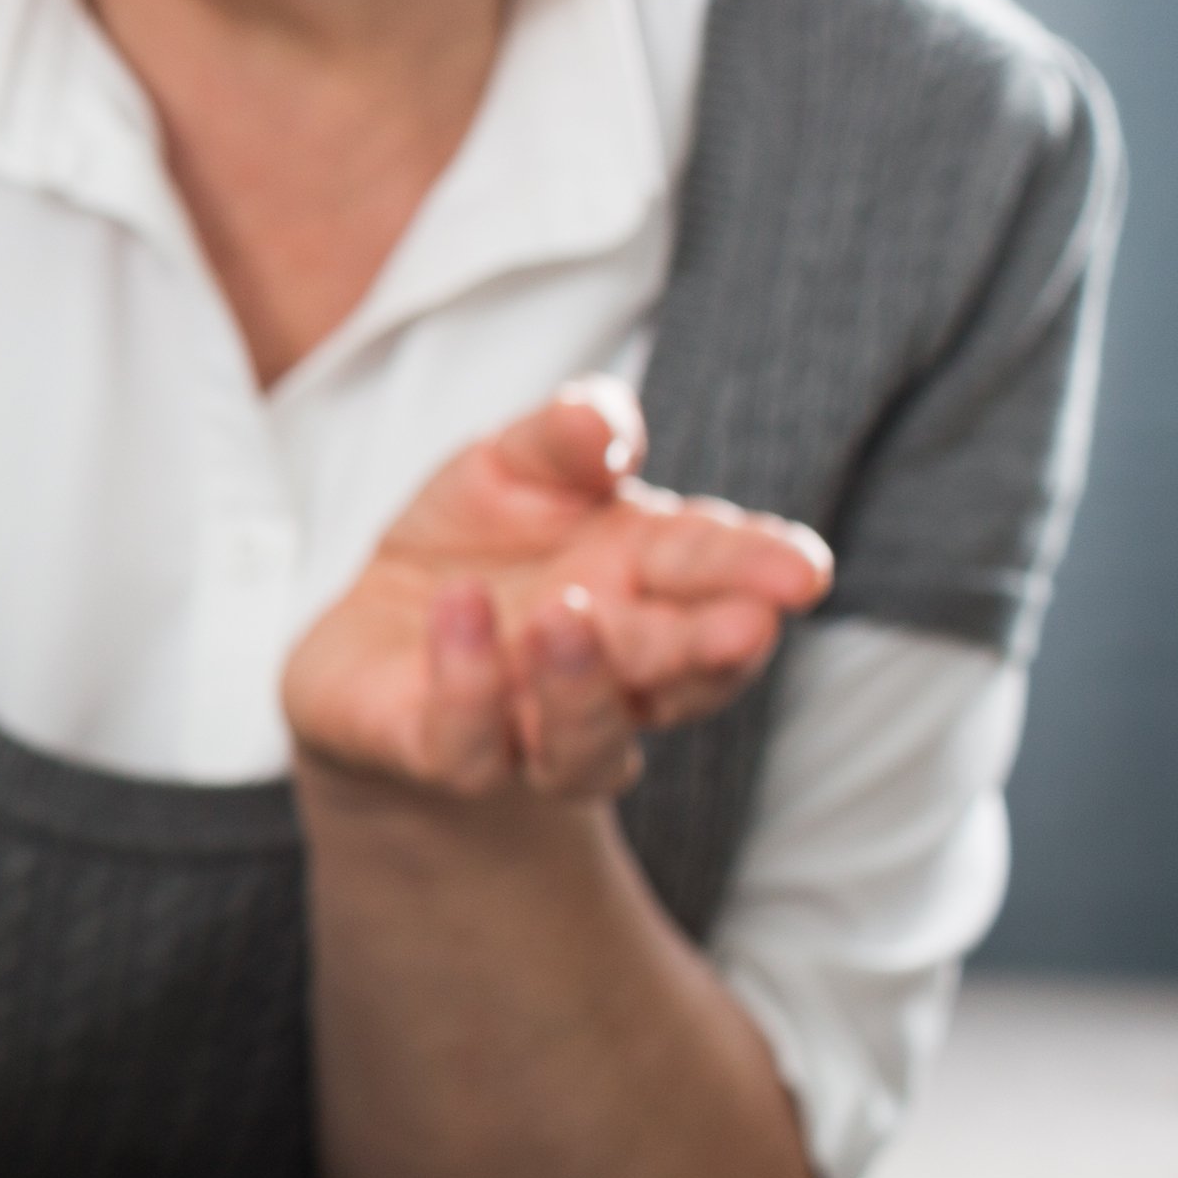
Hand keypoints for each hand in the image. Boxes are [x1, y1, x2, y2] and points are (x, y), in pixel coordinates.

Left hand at [280, 380, 828, 805]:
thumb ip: (560, 439)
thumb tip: (604, 424)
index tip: (805, 572)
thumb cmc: (475, 543)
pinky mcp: (449, 753)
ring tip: (565, 612)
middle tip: (744, 626)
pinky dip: (467, 679)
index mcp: (650, 577)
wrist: (372, 632)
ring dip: (582, 680)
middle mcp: (615, 664)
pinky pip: (468, 739)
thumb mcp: (510, 465)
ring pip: (584, 737)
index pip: (721, 572)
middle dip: (711, 647)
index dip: (766, 572)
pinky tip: (458, 606)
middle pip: (677, 665)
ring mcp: (537, 724)